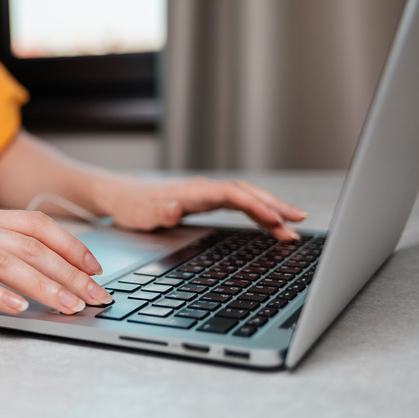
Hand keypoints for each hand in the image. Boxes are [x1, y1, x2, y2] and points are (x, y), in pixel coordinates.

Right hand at [0, 209, 113, 314]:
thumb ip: (9, 258)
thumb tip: (61, 280)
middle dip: (67, 273)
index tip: (95, 270)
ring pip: (5, 262)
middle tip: (93, 296)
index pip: (38, 225)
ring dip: (42, 285)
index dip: (71, 245)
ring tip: (66, 305)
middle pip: (29, 247)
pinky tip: (17, 307)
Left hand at [94, 176, 306, 241]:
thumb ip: (156, 213)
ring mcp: (206, 194)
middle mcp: (202, 189)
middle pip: (246, 193)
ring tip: (294, 228)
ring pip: (246, 198)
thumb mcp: (137, 214)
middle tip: (300, 221)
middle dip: (274, 206)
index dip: (256, 206)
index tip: (276, 219)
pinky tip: (271, 225)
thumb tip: (175, 208)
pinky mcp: (205, 201)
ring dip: (270, 210)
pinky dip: (257, 213)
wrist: (118, 196)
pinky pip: (239, 205)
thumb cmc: (128, 206)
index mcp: (191, 191)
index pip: (232, 195)